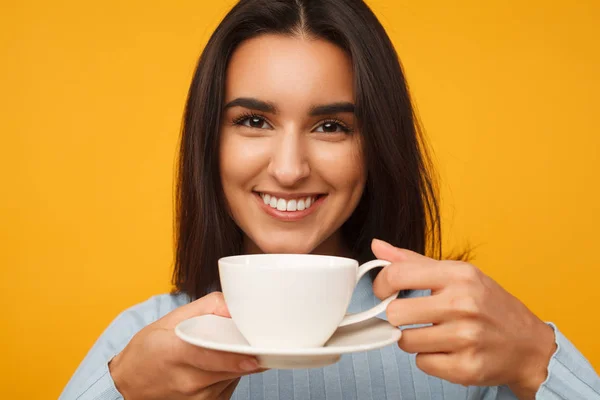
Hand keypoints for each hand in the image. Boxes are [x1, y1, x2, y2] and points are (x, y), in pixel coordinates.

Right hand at [108, 292, 262, 399]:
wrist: (129, 384)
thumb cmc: (148, 350)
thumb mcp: (168, 320)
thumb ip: (206, 307)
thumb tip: (235, 304)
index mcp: (174, 353)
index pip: (209, 357)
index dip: (234, 357)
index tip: (254, 355)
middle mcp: (187, 381)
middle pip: (229, 368)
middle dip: (245, 353)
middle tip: (253, 339)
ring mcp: (198, 399)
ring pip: (234, 376)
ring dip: (238, 361)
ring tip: (225, 348)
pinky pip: (230, 384)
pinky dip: (231, 372)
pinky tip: (218, 363)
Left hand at [372, 239, 556, 399]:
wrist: (529, 345)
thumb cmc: (488, 305)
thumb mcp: (458, 274)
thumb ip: (414, 262)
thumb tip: (378, 246)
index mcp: (459, 275)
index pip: (397, 275)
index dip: (381, 285)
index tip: (384, 292)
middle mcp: (463, 304)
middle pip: (395, 313)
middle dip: (398, 317)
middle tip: (414, 317)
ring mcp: (466, 338)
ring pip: (406, 342)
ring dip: (414, 340)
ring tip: (435, 334)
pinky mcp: (466, 368)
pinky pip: (422, 364)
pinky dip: (430, 359)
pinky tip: (448, 351)